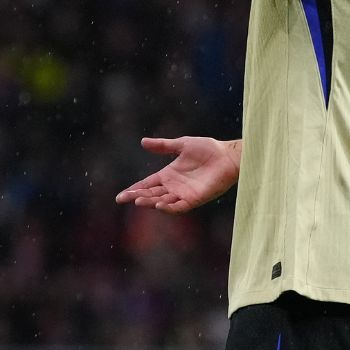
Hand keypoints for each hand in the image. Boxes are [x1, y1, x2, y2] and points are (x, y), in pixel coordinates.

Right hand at [115, 136, 239, 213]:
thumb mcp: (181, 144)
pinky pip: (179, 206)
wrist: (228, 156)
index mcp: (168, 175)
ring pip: (162, 201)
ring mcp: (184, 194)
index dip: (134, 189)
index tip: (121, 195)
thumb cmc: (208, 149)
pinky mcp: (195, 199)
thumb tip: (142, 142)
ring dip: (150, 202)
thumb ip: (163, 146)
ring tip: (138, 200)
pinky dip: (169, 207)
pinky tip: (158, 204)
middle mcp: (174, 187)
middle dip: (137, 196)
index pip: (147, 184)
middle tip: (123, 198)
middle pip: (151, 194)